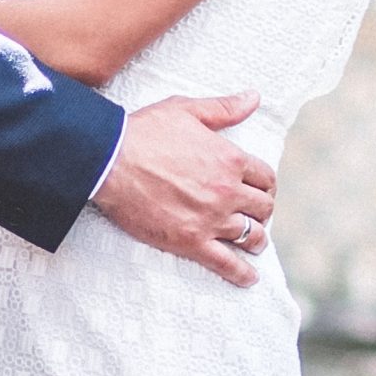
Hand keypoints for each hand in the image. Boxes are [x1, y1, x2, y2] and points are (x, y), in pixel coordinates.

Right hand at [92, 92, 274, 286]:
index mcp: (230, 159)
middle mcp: (228, 191)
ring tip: (254, 243)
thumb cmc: (146, 131)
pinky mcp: (191, 241)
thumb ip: (224, 108)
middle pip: (263, 208)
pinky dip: (241, 273)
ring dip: (256, 240)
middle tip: (254, 215)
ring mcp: (211, 219)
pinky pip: (226, 263)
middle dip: (262, 211)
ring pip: (251, 236)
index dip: (265, 185)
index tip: (260, 190)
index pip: (265, 178)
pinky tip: (249, 278)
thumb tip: (254, 97)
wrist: (110, 161)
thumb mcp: (187, 110)